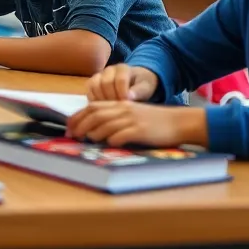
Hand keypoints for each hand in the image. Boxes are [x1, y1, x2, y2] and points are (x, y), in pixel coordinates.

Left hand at [66, 101, 204, 147]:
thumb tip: (93, 129)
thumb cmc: (155, 122)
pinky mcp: (141, 131)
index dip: (78, 116)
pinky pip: (120, 135)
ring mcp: (132, 120)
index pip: (92, 106)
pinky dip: (112, 140)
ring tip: (89, 141)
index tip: (69, 127)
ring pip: (105, 125)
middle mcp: (124, 109)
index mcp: (120, 104)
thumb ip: (115, 117)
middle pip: (95, 114)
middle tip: (73, 136)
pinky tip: (110, 144)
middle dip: (80, 125)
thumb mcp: (133, 114)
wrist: (179, 122)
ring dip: (93, 134)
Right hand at [86, 64, 158, 101]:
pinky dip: (94, 101)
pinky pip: (89, 91)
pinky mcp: (92, 83)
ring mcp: (99, 76)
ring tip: (111, 109)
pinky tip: (103, 108)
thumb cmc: (141, 85)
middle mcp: (109, 70)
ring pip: (94, 86)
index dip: (123, 93)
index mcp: (123, 68)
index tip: (127, 104)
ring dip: (102, 99)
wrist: (135, 82)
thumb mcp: (146, 87)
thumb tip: (129, 97)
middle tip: (119, 108)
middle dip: (112, 97)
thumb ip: (139, 91)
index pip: (120, 79)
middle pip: (105, 83)